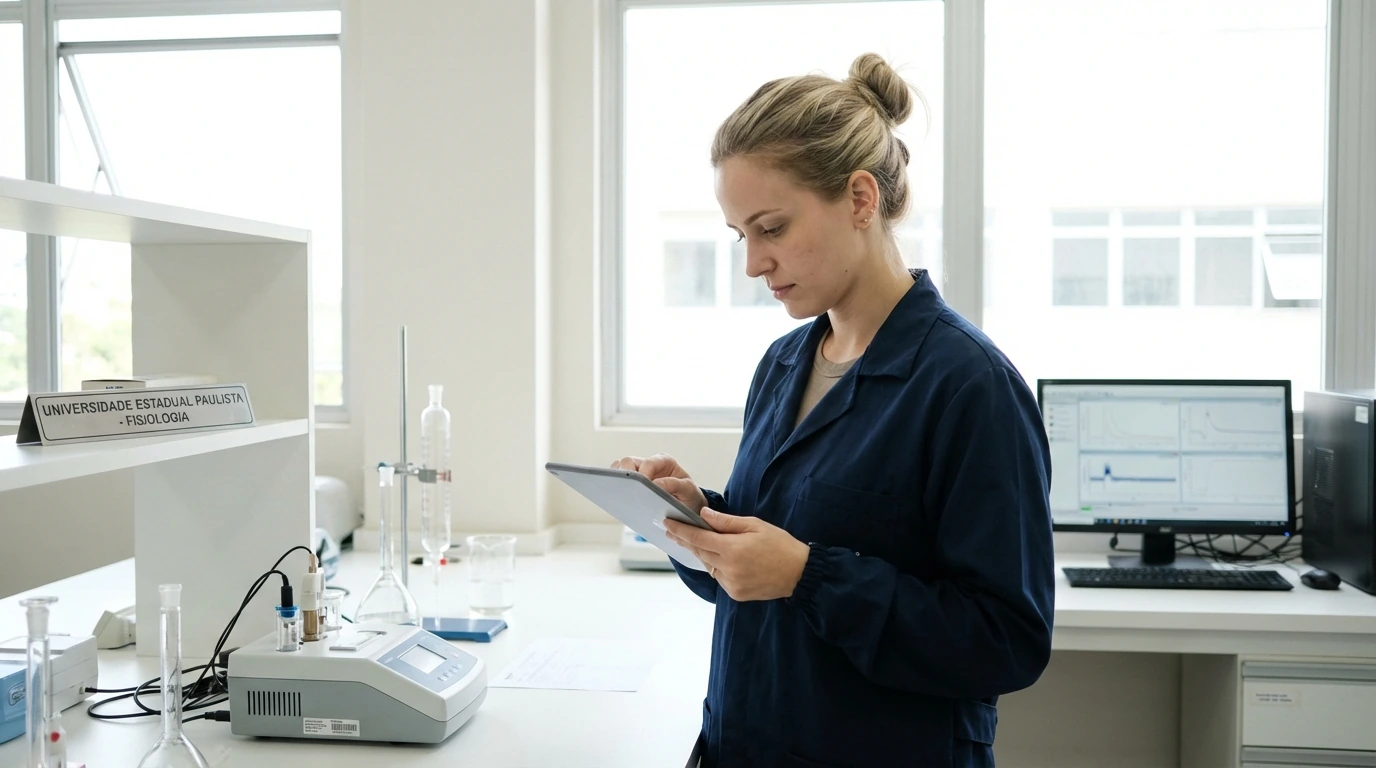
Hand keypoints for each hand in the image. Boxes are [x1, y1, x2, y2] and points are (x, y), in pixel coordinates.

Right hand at [611, 453, 707, 513]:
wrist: (686, 506)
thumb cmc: (688, 496)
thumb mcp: (688, 490)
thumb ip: (676, 485)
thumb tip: (656, 484)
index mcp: (664, 461)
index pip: (648, 463)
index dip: (643, 475)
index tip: (643, 489)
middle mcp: (649, 464)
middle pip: (628, 461)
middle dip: (625, 474)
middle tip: (627, 491)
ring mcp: (638, 472)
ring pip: (619, 468)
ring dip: (617, 480)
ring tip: (620, 494)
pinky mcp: (631, 483)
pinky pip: (617, 481)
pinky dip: (616, 487)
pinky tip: (618, 499)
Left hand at [664, 508, 810, 601]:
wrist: (799, 573)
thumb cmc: (780, 545)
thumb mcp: (755, 525)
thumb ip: (726, 522)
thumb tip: (704, 514)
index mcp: (733, 549)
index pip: (698, 538)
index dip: (681, 530)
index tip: (667, 523)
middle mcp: (729, 569)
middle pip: (699, 552)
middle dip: (685, 540)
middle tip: (671, 530)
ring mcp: (731, 584)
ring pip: (708, 565)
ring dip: (700, 553)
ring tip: (691, 541)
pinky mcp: (736, 593)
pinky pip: (719, 577)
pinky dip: (715, 566)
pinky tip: (716, 557)